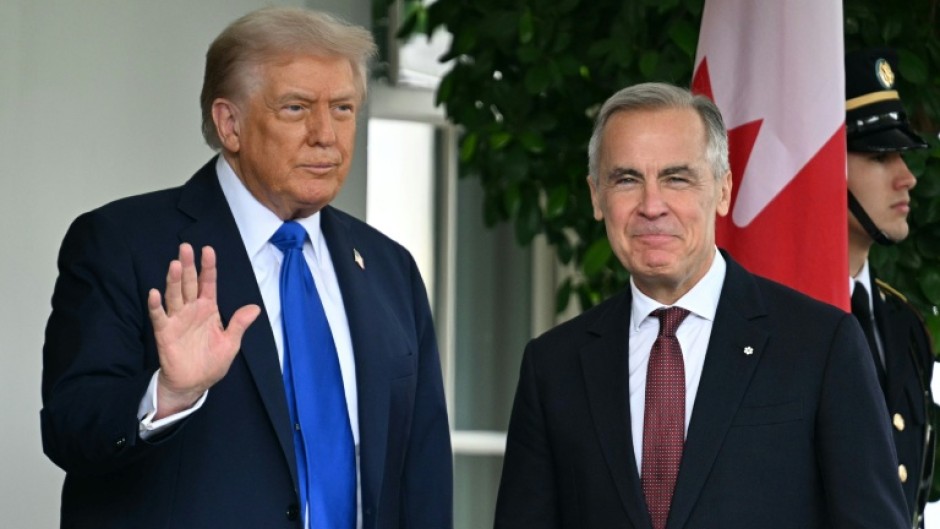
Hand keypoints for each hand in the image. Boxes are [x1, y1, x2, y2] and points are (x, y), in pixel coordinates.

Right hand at [147, 243, 260, 418]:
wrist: (194, 383)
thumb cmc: (212, 362)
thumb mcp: (230, 343)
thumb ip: (239, 324)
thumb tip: (255, 308)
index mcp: (209, 309)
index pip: (208, 283)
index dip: (208, 267)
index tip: (208, 250)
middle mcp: (192, 310)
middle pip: (189, 283)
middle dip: (187, 266)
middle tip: (185, 247)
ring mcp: (177, 319)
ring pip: (174, 295)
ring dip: (172, 280)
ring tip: (173, 264)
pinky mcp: (165, 332)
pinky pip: (159, 316)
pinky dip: (156, 305)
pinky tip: (154, 293)